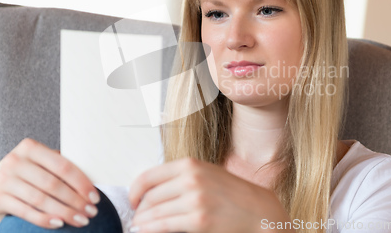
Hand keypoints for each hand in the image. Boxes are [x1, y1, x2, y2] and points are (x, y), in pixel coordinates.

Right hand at [0, 138, 100, 231]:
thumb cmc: (30, 173)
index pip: (63, 166)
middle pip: (52, 184)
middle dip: (75, 200)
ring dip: (64, 212)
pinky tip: (59, 223)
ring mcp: (3, 179)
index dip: (81, 182)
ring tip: (80, 220)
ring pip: (40, 199)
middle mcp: (14, 160)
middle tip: (91, 212)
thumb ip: (62, 167)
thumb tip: (93, 177)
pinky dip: (44, 219)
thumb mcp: (42, 164)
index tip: (95, 197)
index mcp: (30, 147)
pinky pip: (25, 211)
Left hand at [129, 158, 293, 232]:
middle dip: (139, 210)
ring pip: (154, 213)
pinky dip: (150, 230)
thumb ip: (181, 177)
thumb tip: (151, 190)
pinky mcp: (198, 220)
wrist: (258, 211)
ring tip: (138, 226)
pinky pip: (164, 226)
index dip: (135, 191)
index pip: (149, 176)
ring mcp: (195, 200)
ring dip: (142, 223)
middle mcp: (191, 179)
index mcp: (190, 165)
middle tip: (136, 217)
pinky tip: (146, 231)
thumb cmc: (232, 193)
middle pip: (150, 197)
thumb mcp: (207, 174)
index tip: (132, 200)